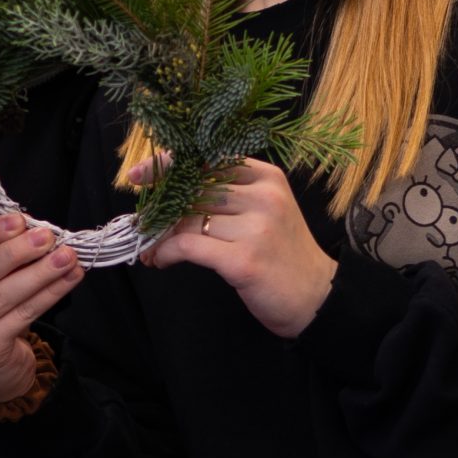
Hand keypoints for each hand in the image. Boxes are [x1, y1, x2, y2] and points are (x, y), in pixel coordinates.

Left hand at [132, 157, 334, 339]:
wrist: (318, 297)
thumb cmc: (283, 254)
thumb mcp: (264, 211)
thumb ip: (227, 195)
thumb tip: (168, 193)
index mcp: (267, 177)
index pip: (207, 159)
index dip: (169, 165)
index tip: (139, 176)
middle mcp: (263, 197)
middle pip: (193, 191)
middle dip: (160, 210)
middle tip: (144, 228)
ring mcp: (256, 228)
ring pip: (187, 220)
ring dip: (160, 237)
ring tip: (151, 251)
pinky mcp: (243, 259)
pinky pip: (188, 247)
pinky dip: (166, 253)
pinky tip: (161, 261)